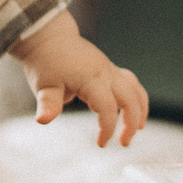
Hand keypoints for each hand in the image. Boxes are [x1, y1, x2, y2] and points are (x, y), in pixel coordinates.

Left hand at [12, 13, 149, 147]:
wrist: (48, 38)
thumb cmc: (46, 62)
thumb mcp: (44, 85)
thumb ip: (48, 104)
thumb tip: (43, 119)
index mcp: (91, 79)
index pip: (107, 108)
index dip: (107, 128)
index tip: (101, 144)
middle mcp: (106, 73)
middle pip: (130, 99)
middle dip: (131, 123)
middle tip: (124, 142)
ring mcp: (109, 69)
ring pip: (135, 89)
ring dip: (140, 109)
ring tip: (138, 128)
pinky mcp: (109, 68)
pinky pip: (131, 82)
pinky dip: (136, 97)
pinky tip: (133, 110)